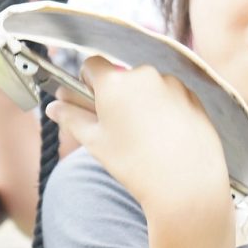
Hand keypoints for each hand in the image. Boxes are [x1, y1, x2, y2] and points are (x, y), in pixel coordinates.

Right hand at [45, 56, 228, 212]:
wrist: (185, 182)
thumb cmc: (136, 164)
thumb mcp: (95, 141)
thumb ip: (72, 118)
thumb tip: (54, 107)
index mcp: (115, 82)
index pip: (92, 65)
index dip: (86, 82)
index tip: (90, 101)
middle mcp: (145, 75)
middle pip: (122, 77)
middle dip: (116, 96)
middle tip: (116, 127)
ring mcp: (172, 84)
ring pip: (147, 87)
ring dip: (141, 102)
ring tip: (144, 136)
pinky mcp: (192, 95)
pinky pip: (170, 95)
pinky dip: (164, 108)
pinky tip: (165, 135)